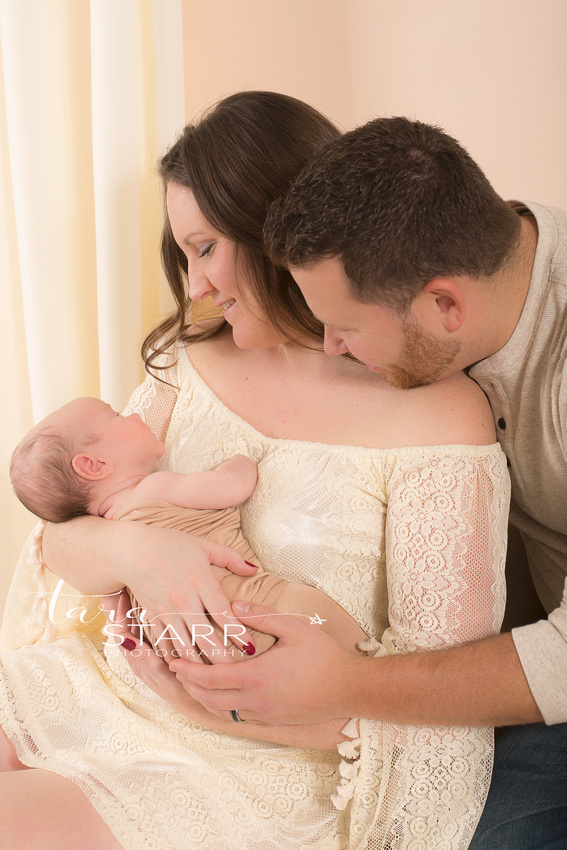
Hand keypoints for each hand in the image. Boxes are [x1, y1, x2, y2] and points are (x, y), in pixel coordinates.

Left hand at [115, 622, 348, 748]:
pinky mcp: (271, 721)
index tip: (173, 661)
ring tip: (192, 680)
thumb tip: (235, 603)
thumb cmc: (323, 656)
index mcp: (255, 677)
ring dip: (202, 697)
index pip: (210, 677)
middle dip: (188, 684)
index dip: (188, 670)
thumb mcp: (294, 628)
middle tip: (176, 670)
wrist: (348, 689)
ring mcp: (262, 714)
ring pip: (220, 711)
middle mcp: (254, 700)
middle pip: (208, 698)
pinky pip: (236, 716)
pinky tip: (219, 693)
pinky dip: (221, 705)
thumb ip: (261, 615)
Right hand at [117, 524, 257, 662]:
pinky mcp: (153, 617)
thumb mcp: (203, 546)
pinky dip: (175, 658)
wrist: (131, 551)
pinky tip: (185, 670)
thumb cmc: (170, 545)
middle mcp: (184, 600)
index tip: (250, 649)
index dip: (238, 633)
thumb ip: (230, 557)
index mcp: (201, 581)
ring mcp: (167, 611)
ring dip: (199, 664)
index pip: (223, 614)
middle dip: (221, 658)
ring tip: (214, 679)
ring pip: (185, 646)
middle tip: (237, 673)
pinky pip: (165, 643)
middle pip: (206, 637)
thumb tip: (254, 569)